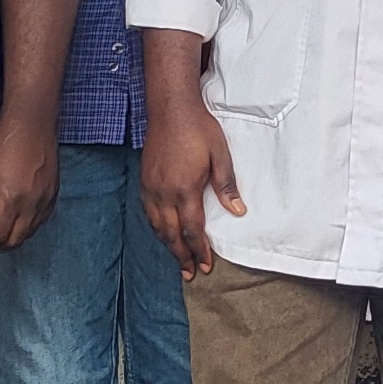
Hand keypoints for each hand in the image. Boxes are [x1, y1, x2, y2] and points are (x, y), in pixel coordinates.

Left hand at [0, 117, 60, 252]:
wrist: (31, 127)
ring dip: (12, 238)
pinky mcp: (54, 197)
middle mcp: (31, 206)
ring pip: (28, 234)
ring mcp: (46, 203)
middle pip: (14, 241)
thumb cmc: (1, 148)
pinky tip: (16, 220)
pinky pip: (40, 222)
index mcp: (10, 201)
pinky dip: (26, 228)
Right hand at [142, 94, 243, 277]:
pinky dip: (156, 227)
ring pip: (156, 225)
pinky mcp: (144, 179)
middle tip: (189, 274)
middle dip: (181, 255)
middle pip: (171, 233)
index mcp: (185, 189)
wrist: (170, 109)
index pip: (192, 228)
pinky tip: (162, 232)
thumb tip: (238, 211)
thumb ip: (227, 186)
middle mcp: (164, 192)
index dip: (199, 249)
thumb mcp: (220, 155)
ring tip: (176, 259)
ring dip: (167, 244)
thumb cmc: (199, 129)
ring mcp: (151, 186)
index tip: (205, 265)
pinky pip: (148, 212)